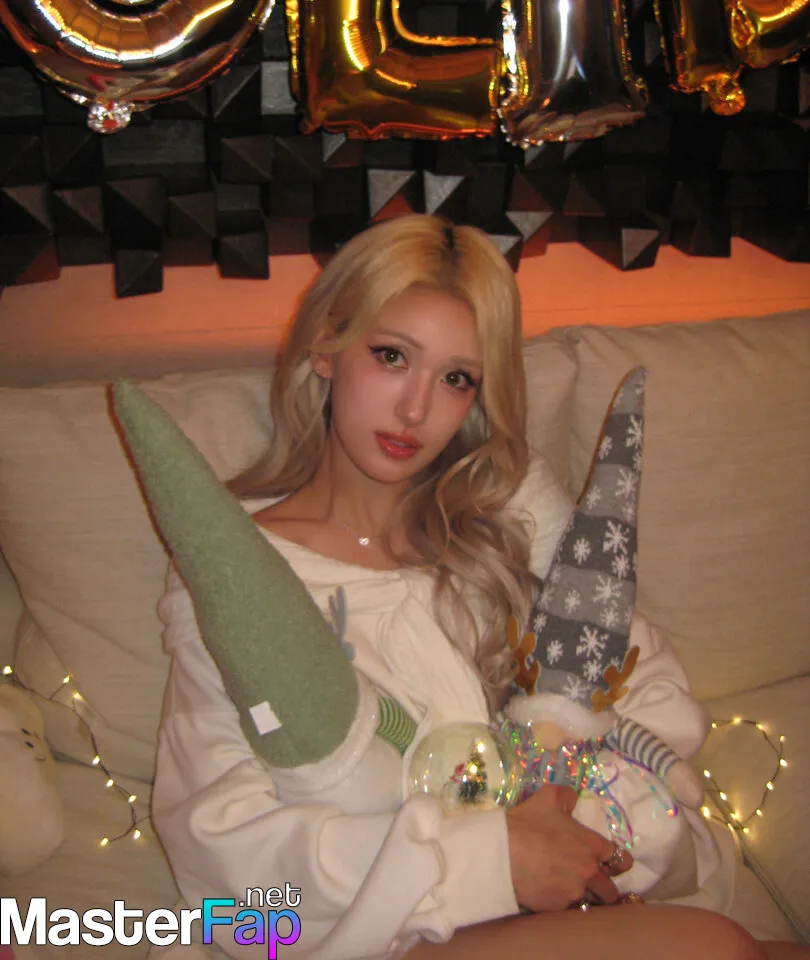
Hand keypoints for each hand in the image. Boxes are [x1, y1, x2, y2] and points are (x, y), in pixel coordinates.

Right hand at [505, 785, 632, 911]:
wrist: (503, 853)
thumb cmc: (529, 823)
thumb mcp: (549, 797)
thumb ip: (567, 796)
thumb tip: (574, 798)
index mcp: (592, 846)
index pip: (620, 859)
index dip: (618, 861)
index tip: (611, 863)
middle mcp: (589, 873)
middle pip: (610, 890)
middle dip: (606, 888)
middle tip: (595, 884)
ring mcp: (574, 893)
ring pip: (589, 902)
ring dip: (584, 898)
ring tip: (570, 891)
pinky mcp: (557, 908)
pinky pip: (565, 909)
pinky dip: (560, 902)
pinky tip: (548, 894)